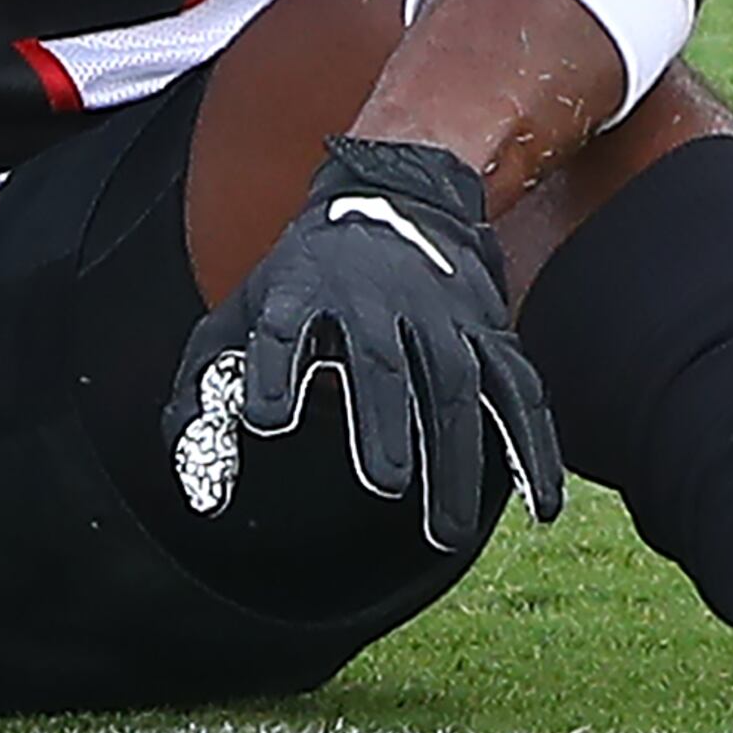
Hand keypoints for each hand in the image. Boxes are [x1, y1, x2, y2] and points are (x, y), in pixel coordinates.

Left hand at [165, 137, 564, 553]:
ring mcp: (438, 313)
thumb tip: (193, 483)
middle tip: (381, 483)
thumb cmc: (304, 280)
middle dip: (381, 420)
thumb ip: (204, 389)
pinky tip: (539, 507)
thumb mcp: (242, 310)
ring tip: (443, 534)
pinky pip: (518, 391)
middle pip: (379, 359)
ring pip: (452, 380)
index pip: (280, 326)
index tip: (266, 418)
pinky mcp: (488, 331)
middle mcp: (373, 298)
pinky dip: (532, 449)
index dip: (272, 367)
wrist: (396, 198)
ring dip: (453, 456)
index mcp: (300, 289)